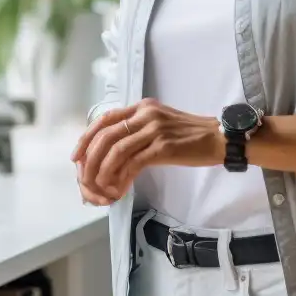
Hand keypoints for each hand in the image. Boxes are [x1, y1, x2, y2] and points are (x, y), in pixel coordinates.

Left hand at [70, 99, 224, 202]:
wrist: (219, 139)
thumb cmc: (190, 135)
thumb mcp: (160, 122)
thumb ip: (138, 130)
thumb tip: (112, 151)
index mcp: (142, 107)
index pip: (105, 119)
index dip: (86, 137)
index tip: (76, 156)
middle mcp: (146, 114)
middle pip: (106, 136)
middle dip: (90, 159)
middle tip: (83, 178)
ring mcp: (154, 130)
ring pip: (116, 151)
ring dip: (103, 172)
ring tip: (99, 188)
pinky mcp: (163, 147)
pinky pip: (133, 163)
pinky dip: (121, 178)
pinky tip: (118, 189)